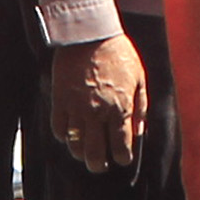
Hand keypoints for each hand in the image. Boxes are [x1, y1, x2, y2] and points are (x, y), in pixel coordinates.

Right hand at [51, 35, 150, 171]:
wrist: (89, 34)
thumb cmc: (119, 54)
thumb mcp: (139, 78)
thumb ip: (141, 107)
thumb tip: (139, 132)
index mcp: (121, 108)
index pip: (121, 147)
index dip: (122, 158)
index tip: (121, 159)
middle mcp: (98, 113)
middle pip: (95, 153)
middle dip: (99, 165)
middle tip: (100, 166)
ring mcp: (76, 108)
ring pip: (75, 144)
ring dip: (80, 153)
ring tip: (84, 154)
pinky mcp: (60, 100)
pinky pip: (58, 128)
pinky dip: (63, 136)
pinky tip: (69, 135)